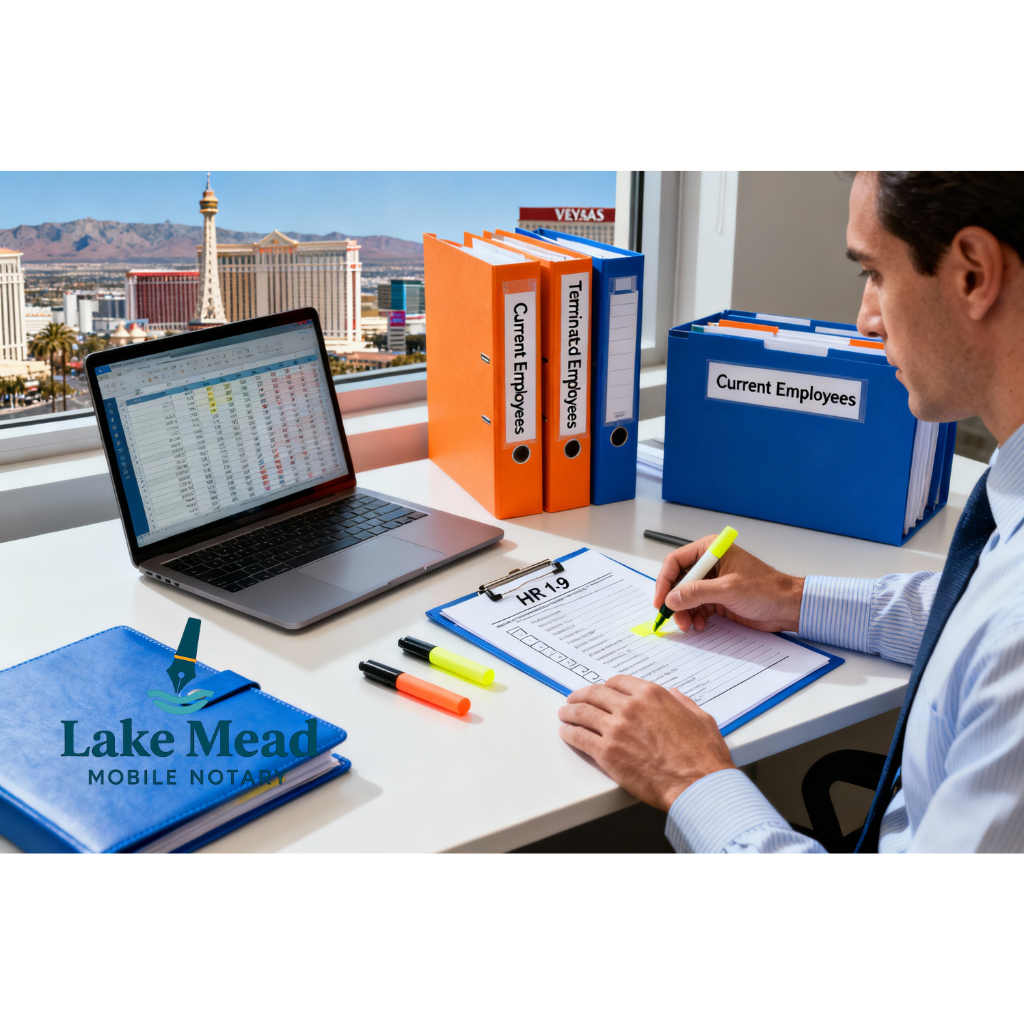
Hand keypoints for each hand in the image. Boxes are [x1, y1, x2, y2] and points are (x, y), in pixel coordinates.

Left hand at [557, 675, 734, 809]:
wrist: (697, 785)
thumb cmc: (703, 756)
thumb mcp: (700, 718)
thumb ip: (684, 702)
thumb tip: (675, 694)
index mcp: (651, 695)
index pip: (618, 682)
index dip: (606, 687)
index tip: (601, 691)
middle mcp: (630, 706)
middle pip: (595, 694)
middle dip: (581, 695)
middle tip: (573, 699)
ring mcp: (616, 729)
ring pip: (583, 713)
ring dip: (570, 712)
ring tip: (565, 714)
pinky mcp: (607, 752)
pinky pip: (580, 737)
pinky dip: (569, 733)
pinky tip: (566, 732)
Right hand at [654, 536, 804, 632]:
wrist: (788, 607)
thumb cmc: (766, 590)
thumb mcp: (728, 589)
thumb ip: (698, 593)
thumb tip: (672, 598)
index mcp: (711, 551)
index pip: (676, 562)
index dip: (665, 581)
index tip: (661, 601)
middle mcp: (710, 565)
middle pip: (679, 581)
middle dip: (675, 601)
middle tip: (674, 618)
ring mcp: (713, 582)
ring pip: (686, 597)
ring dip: (684, 612)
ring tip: (689, 625)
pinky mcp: (718, 598)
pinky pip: (697, 607)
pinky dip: (695, 617)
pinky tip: (700, 625)